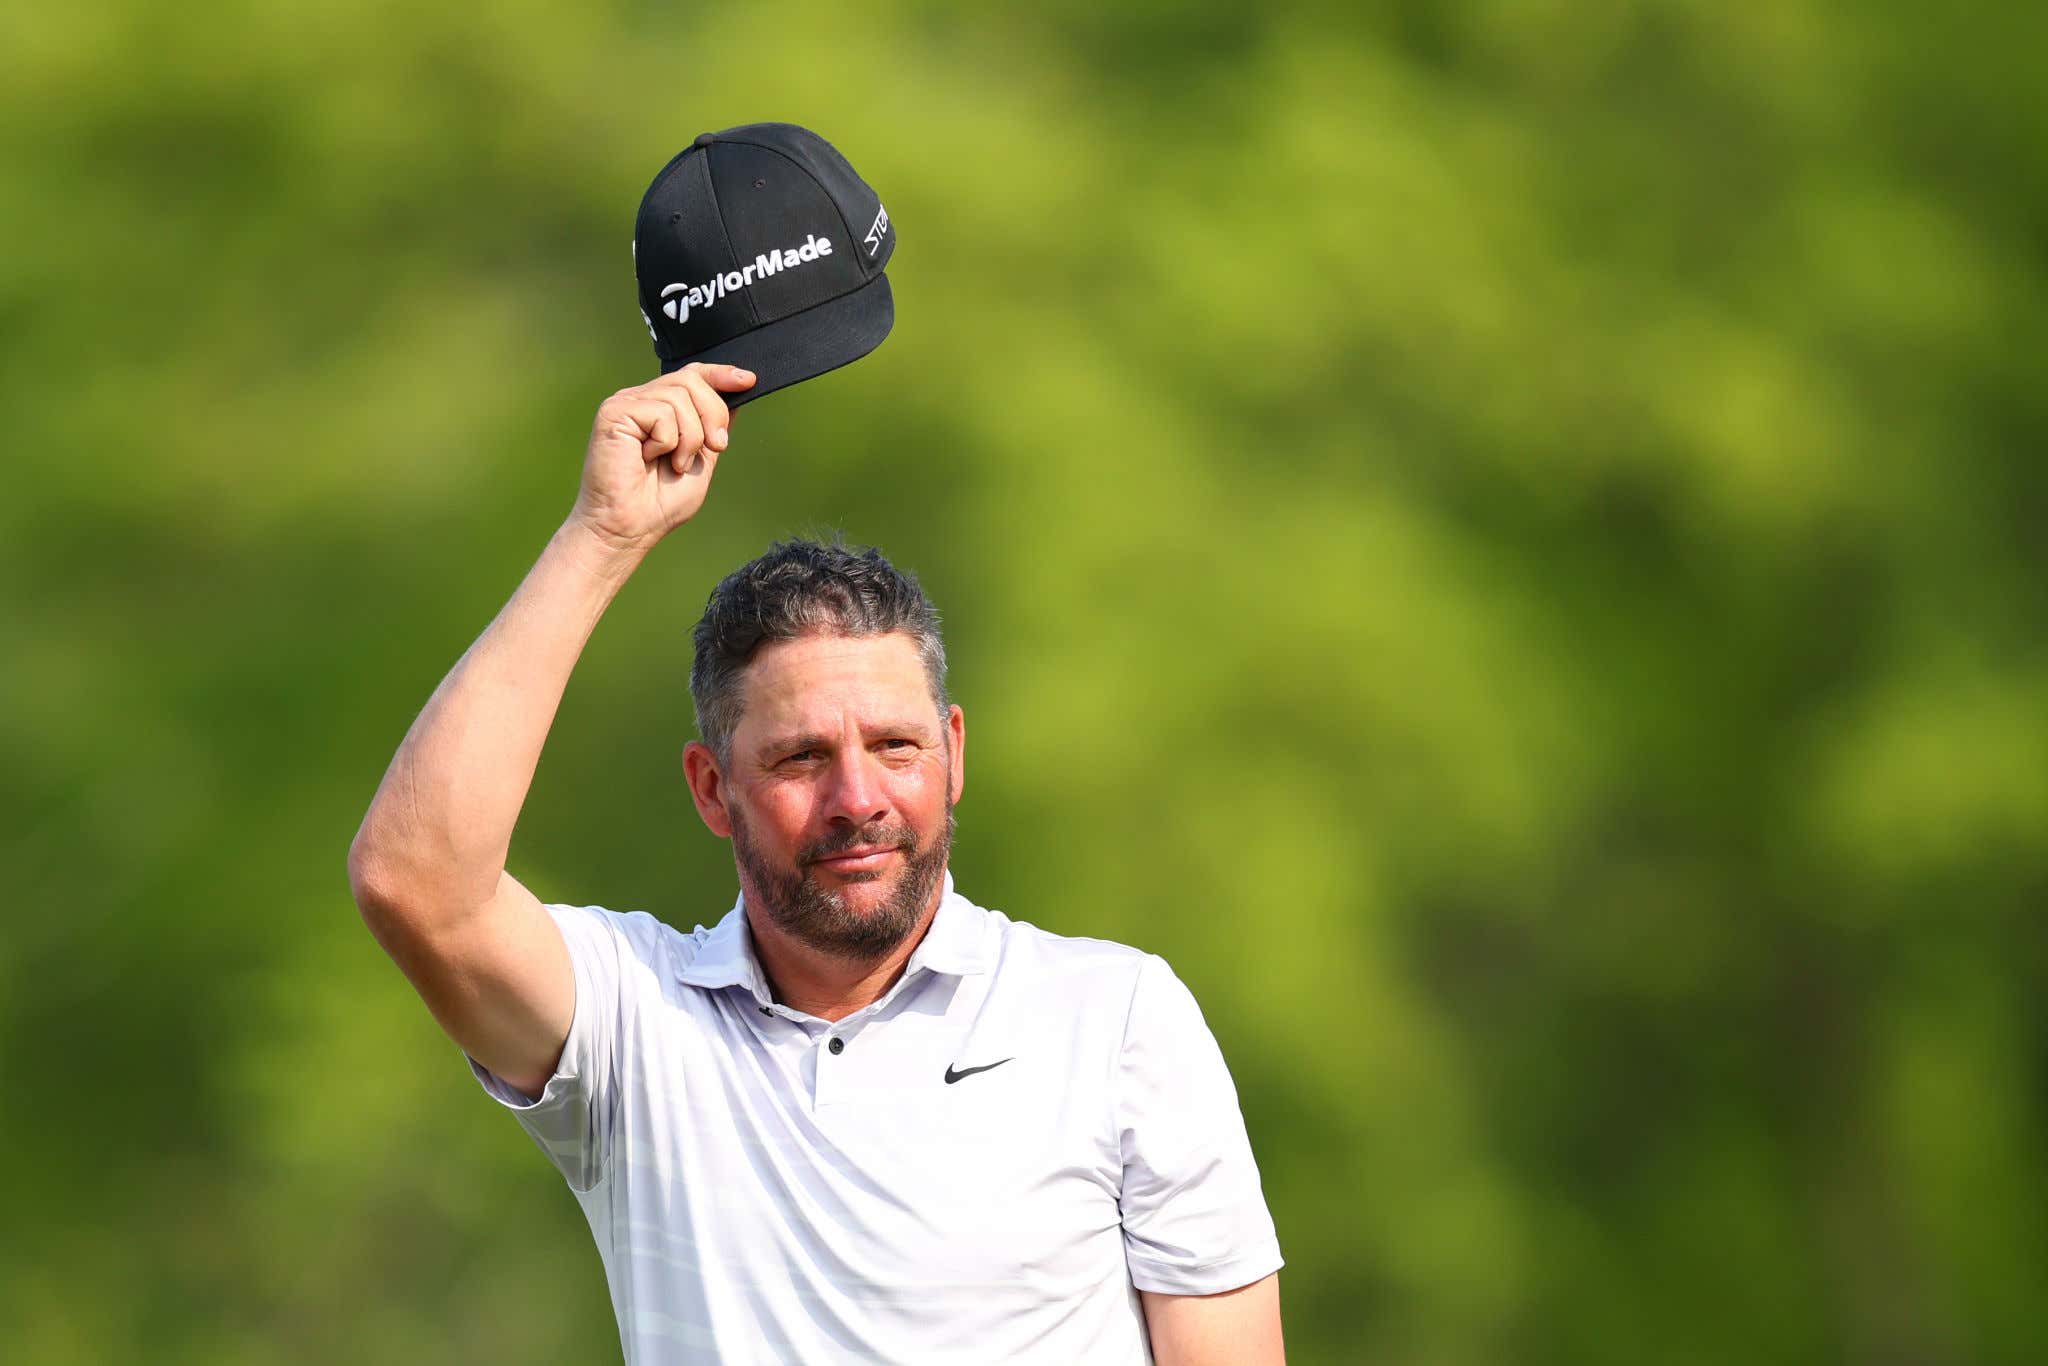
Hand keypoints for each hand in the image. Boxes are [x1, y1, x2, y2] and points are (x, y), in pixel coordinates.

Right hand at [568, 363, 756, 552]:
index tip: (749, 381)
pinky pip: (661, 413)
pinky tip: (648, 459)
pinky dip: (666, 442)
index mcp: (659, 408)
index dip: (720, 374)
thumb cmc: (659, 504)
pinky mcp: (614, 413)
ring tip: (675, 464)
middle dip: (714, 414)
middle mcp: (640, 400)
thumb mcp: (701, 460)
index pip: (691, 375)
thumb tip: (735, 393)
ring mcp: (625, 404)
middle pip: (691, 381)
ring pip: (679, 397)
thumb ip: (713, 427)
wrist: (629, 528)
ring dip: (690, 438)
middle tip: (716, 446)